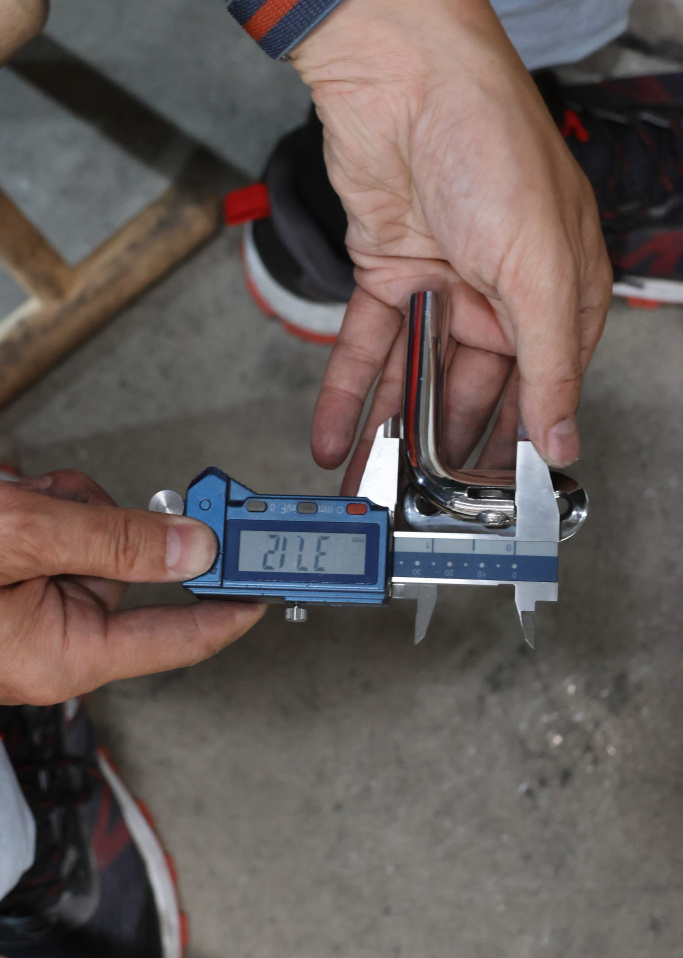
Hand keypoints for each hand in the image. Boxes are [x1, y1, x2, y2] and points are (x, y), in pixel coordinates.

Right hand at [0, 472, 264, 703]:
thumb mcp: (25, 540)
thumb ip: (114, 542)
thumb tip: (192, 548)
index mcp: (67, 656)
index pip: (180, 639)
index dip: (231, 608)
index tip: (269, 585)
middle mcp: (58, 642)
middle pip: (134, 566)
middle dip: (107, 519)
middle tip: (64, 501)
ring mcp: (39, 611)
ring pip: (99, 540)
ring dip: (67, 505)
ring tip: (18, 500)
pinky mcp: (22, 585)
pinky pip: (66, 538)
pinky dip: (46, 507)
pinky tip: (14, 500)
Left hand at [292, 0, 611, 488]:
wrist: (405, 79)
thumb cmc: (493, 148)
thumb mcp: (541, 271)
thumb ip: (550, 365)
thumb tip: (561, 438)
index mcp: (560, 296)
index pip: (543, 390)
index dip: (517, 445)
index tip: (490, 497)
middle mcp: (503, 297)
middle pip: (474, 392)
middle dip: (445, 446)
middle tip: (421, 500)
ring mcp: (443, 287)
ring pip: (416, 377)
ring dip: (392, 431)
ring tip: (371, 484)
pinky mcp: (388, 275)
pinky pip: (368, 348)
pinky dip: (349, 393)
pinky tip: (336, 437)